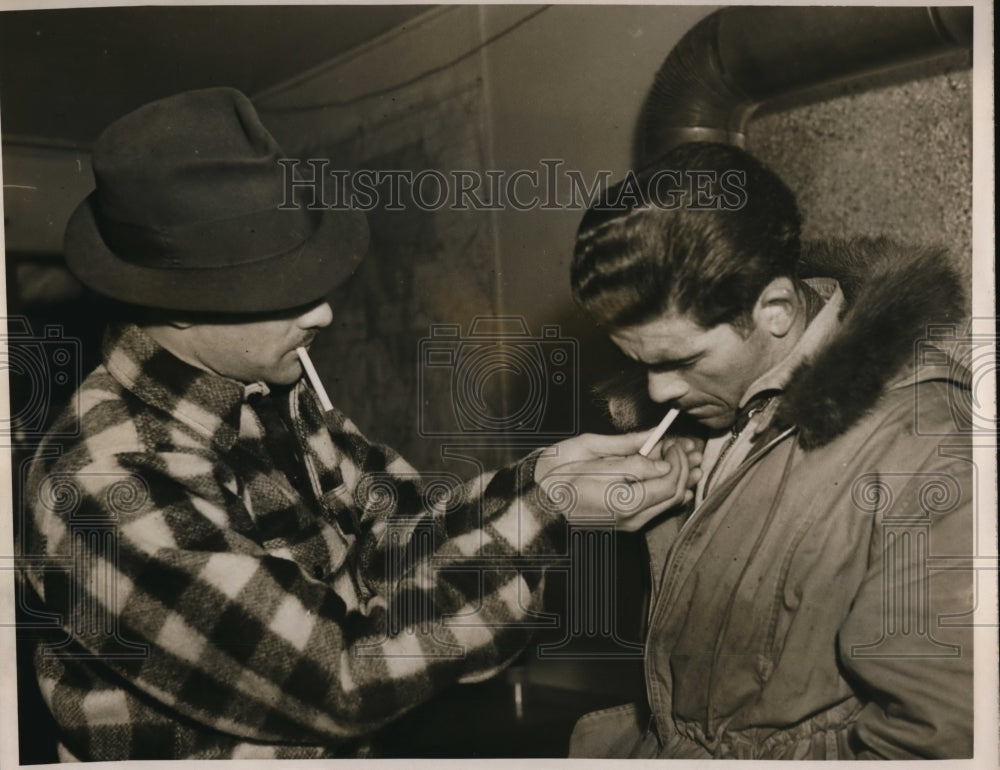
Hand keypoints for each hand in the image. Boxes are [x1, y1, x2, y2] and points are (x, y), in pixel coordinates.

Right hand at [534, 432, 701, 530]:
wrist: (537, 503)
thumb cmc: (557, 474)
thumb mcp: (590, 453)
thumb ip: (629, 453)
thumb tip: (659, 450)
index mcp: (622, 500)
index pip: (670, 482)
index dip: (677, 459)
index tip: (673, 440)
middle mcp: (632, 518)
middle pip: (676, 493)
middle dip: (685, 467)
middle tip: (682, 445)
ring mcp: (630, 525)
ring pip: (670, 503)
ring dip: (681, 478)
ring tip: (685, 457)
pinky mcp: (627, 525)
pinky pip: (658, 508)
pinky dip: (669, 489)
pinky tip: (669, 474)